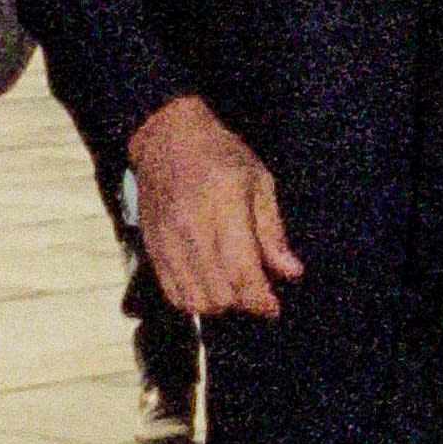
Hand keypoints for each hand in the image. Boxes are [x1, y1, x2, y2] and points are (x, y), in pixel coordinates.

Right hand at [130, 93, 301, 322]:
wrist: (166, 137)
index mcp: (224, 204)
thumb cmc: (219, 154)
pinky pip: (172, 294)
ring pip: (194, 300)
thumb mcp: (259, 180)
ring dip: (219, 304)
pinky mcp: (152, 248)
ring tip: (232, 287)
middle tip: (256, 289)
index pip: (241, 270)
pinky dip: (194, 300)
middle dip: (243, 302)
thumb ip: (272, 231)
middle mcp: (191, 227)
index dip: (261, 299)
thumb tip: (291, 273)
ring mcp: (167, 241)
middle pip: (219, 293)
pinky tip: (208, 285)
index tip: (273, 306)